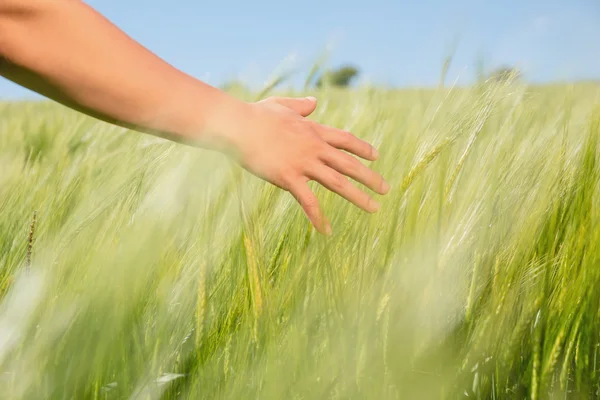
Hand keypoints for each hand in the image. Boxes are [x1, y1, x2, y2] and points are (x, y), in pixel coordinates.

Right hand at [224, 96, 389, 234]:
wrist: (238, 125)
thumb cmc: (255, 115)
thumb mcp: (282, 104)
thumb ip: (301, 106)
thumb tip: (314, 102)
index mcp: (313, 130)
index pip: (345, 140)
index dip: (362, 148)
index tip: (376, 156)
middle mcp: (314, 147)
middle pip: (349, 164)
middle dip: (370, 177)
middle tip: (387, 189)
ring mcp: (304, 163)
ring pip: (339, 183)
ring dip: (359, 196)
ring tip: (375, 208)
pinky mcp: (289, 178)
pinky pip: (309, 202)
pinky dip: (319, 217)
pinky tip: (327, 231)